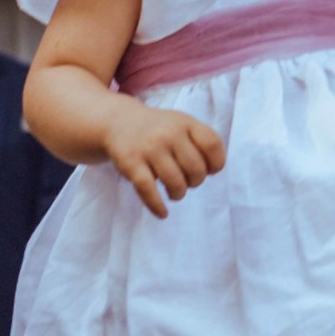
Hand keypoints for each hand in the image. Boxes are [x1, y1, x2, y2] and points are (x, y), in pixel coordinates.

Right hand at [102, 105, 226, 218]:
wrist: (118, 122)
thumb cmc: (158, 129)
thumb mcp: (181, 124)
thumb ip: (200, 142)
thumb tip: (212, 171)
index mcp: (185, 123)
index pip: (212, 144)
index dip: (216, 162)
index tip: (210, 171)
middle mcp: (168, 133)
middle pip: (196, 168)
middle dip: (196, 181)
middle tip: (188, 181)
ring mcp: (149, 148)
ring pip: (175, 181)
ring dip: (179, 193)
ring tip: (175, 192)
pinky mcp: (130, 163)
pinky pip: (148, 189)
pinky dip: (157, 205)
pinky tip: (162, 213)